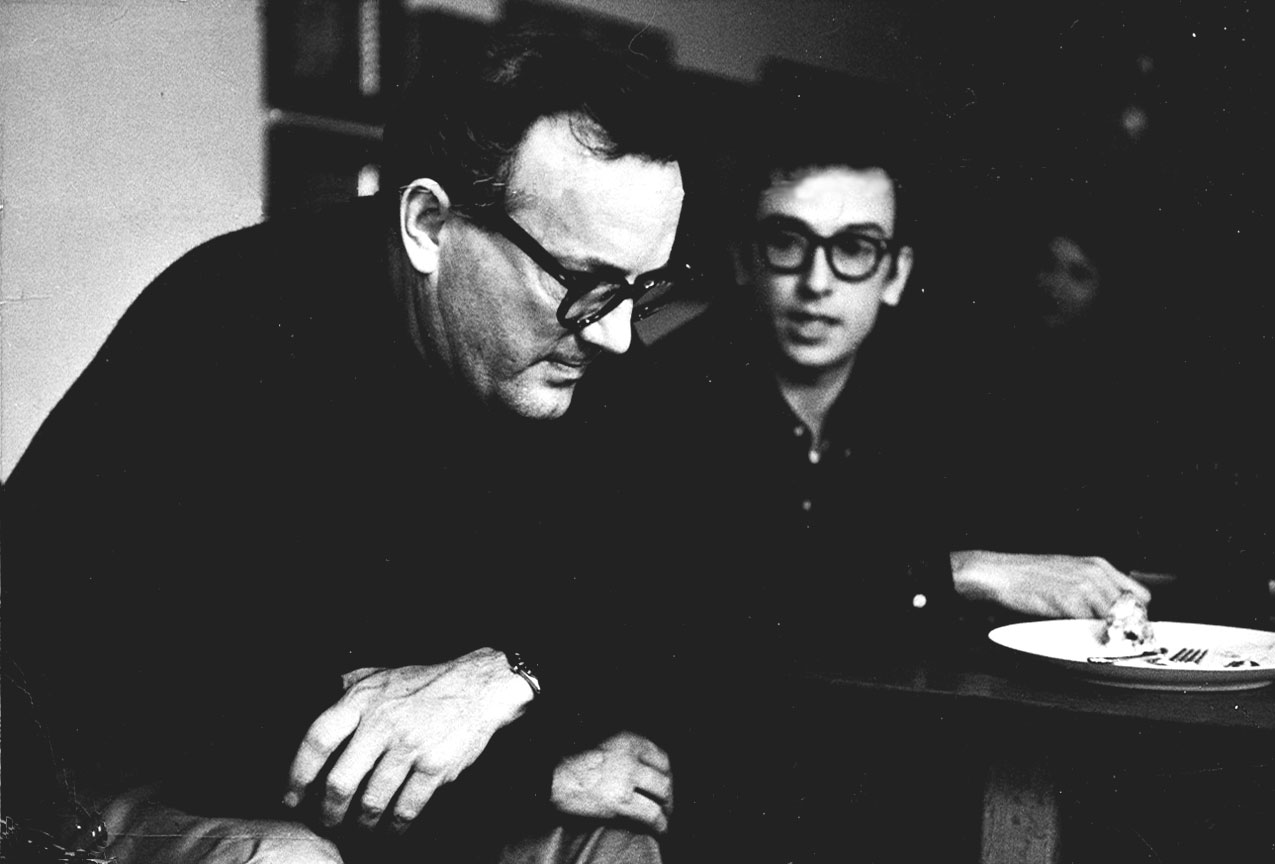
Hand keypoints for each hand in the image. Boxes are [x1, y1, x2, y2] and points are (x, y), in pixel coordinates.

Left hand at [283, 648, 532, 832]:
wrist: (480, 686)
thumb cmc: (427, 683)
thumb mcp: (382, 674)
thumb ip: (351, 685)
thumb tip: (319, 695)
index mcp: (362, 699)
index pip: (318, 740)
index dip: (298, 775)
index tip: (291, 797)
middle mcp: (382, 722)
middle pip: (340, 781)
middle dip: (328, 811)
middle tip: (327, 821)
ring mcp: (409, 745)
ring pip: (372, 800)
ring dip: (362, 822)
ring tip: (360, 827)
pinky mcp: (435, 766)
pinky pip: (406, 808)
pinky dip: (395, 826)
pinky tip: (391, 829)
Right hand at [551, 732, 672, 834]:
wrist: (549, 777)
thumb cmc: (570, 762)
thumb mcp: (602, 743)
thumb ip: (623, 751)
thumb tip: (641, 769)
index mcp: (626, 739)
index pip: (661, 757)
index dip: (666, 774)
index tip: (663, 784)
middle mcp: (630, 756)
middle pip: (664, 777)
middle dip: (668, 794)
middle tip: (666, 805)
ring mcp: (626, 778)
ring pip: (662, 796)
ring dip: (666, 810)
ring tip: (664, 819)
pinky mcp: (620, 802)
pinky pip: (651, 815)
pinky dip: (660, 824)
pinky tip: (659, 829)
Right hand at [951, 550, 1151, 617]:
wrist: (1001, 573)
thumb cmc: (1029, 574)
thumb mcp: (1068, 570)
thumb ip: (1093, 585)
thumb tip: (1112, 608)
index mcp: (1098, 565)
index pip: (1139, 594)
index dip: (1135, 613)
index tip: (1127, 624)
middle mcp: (1095, 574)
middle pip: (1131, 610)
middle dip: (1123, 626)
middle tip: (1111, 635)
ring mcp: (1084, 587)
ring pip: (1113, 620)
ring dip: (1105, 632)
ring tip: (1092, 635)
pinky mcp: (1070, 602)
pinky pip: (1090, 625)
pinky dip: (1086, 633)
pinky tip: (1075, 631)